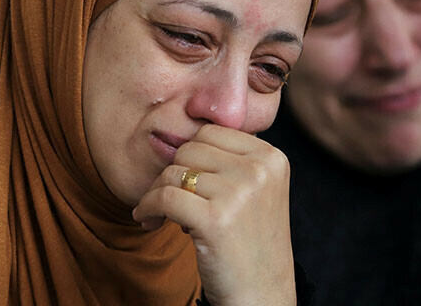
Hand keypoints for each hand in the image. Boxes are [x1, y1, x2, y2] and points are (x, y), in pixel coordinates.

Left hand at [132, 124, 295, 305]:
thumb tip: (181, 130)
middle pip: (190, 148)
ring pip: (174, 171)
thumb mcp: (256, 191)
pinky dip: (148, 207)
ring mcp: (240, 193)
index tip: (184, 180)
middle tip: (171, 201)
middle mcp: (260, 170)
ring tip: (160, 214)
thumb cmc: (251, 244)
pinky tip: (148, 220)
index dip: (190, 155)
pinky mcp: (216, 219)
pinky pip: (164, 197)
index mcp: (272, 157)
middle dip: (172, 173)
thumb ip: (231, 159)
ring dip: (156, 192)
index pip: (211, 132)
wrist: (263, 296)